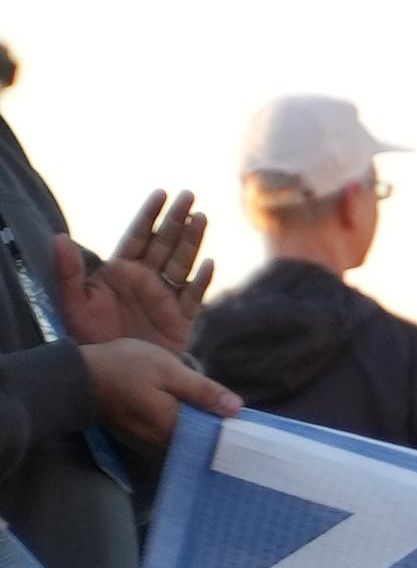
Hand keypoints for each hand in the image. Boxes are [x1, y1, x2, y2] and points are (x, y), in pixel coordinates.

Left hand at [56, 190, 212, 353]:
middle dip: (177, 219)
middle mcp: (147, 280)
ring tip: (201, 217)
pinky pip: (194, 296)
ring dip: (192, 241)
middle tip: (188, 195)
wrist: (114, 374)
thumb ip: (68, 273)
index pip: (139, 237)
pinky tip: (207, 263)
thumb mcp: (74, 305)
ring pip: (182, 263)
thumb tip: (58, 237)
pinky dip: (201, 280)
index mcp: (122, 272)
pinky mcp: (181, 319)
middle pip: (165, 244)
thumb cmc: (91, 338)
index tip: (161, 193)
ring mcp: (165, 298)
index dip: (149, 215)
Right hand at [85, 339, 239, 453]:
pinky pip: (167, 440)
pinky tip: (187, 416)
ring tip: (214, 415)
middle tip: (232, 416)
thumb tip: (237, 410)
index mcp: (173, 429)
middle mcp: (160, 445)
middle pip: (198, 443)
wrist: (78, 377)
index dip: (230, 429)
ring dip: (198, 432)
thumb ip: (202, 392)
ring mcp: (146, 443)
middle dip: (215, 431)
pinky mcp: (137, 438)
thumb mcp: (168, 370)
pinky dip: (179, 431)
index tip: (244, 421)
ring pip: (182, 442)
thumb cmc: (125, 367)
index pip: (212, 438)